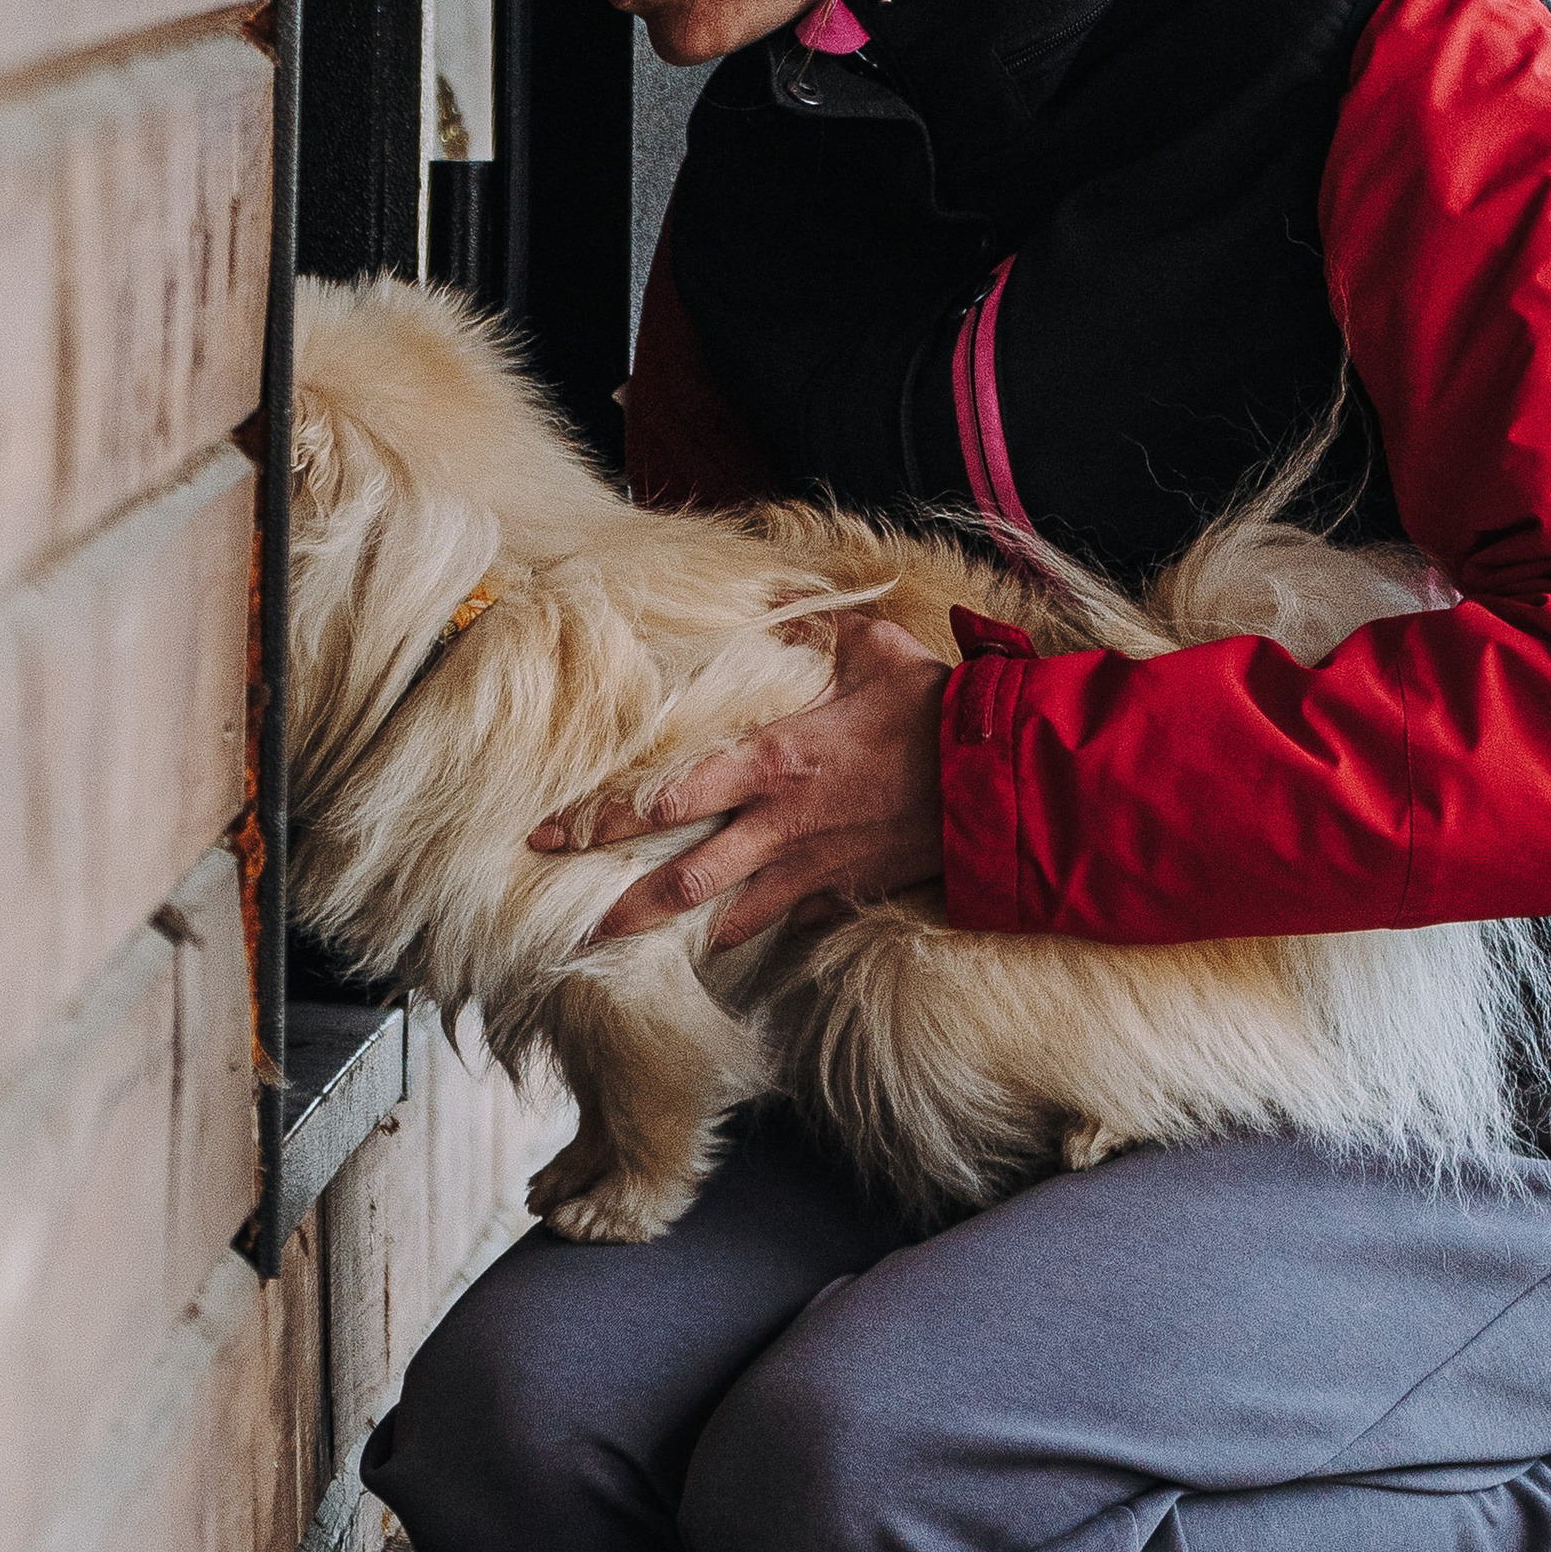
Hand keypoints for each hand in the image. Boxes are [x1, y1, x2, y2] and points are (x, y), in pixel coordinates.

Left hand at [531, 610, 950, 946]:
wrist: (998, 781)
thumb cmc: (933, 709)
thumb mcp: (872, 650)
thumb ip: (814, 625)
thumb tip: (776, 594)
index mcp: (773, 761)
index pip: (668, 797)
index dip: (603, 819)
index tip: (553, 834)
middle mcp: (779, 825)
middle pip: (682, 879)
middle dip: (621, 906)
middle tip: (570, 925)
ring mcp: (811, 870)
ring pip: (728, 917)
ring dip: (678, 936)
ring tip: (632, 957)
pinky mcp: (843, 894)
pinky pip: (788, 921)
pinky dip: (757, 931)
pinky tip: (729, 940)